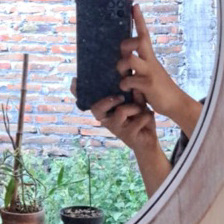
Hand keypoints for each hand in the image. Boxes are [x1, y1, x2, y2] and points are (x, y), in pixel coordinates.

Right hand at [71, 81, 171, 197]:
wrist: (148, 141)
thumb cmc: (139, 120)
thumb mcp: (136, 104)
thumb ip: (134, 95)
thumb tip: (133, 85)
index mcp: (105, 111)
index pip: (87, 103)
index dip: (77, 93)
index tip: (74, 82)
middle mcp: (106, 120)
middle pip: (96, 109)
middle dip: (109, 100)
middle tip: (121, 97)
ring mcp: (115, 129)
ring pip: (121, 111)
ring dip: (136, 107)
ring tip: (142, 110)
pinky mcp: (127, 136)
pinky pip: (138, 119)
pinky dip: (147, 116)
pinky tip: (149, 116)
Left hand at [116, 4, 202, 136]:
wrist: (175, 104)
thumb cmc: (156, 87)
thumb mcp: (146, 72)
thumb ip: (135, 65)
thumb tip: (121, 59)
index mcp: (149, 57)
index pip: (144, 34)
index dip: (139, 20)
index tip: (134, 5)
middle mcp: (150, 61)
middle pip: (138, 41)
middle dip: (126, 44)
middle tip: (123, 55)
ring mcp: (150, 72)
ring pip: (130, 59)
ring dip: (121, 66)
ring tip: (122, 75)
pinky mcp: (149, 85)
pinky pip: (130, 80)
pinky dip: (124, 84)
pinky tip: (126, 89)